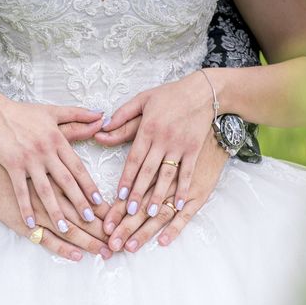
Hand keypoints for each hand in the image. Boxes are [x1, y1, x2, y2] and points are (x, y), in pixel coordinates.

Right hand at [0, 96, 104, 232]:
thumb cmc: (23, 113)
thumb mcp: (53, 111)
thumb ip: (79, 116)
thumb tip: (102, 116)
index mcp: (57, 139)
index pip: (77, 166)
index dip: (88, 185)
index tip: (98, 201)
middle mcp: (45, 151)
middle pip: (66, 180)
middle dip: (79, 201)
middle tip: (90, 220)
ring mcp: (28, 159)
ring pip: (45, 189)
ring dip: (55, 210)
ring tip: (65, 228)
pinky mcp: (12, 165)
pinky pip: (20, 190)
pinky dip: (25, 207)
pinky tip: (30, 222)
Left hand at [95, 70, 215, 219]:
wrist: (203, 91)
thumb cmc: (169, 95)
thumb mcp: (142, 99)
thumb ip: (122, 115)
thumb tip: (102, 127)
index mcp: (147, 128)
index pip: (134, 158)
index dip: (126, 178)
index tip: (119, 196)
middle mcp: (163, 139)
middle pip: (148, 170)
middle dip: (139, 192)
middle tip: (130, 212)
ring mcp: (180, 145)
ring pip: (167, 174)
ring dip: (159, 195)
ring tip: (152, 213)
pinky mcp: (194, 149)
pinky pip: (188, 172)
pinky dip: (183, 189)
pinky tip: (178, 205)